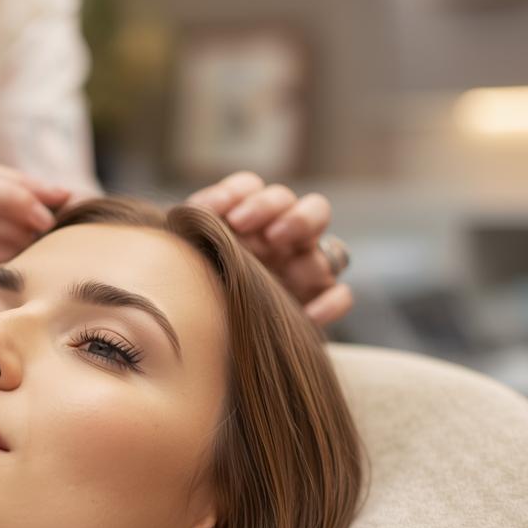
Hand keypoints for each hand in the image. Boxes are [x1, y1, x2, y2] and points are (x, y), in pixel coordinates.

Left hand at [187, 172, 351, 325]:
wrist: (202, 338)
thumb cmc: (194, 289)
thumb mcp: (188, 258)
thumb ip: (192, 235)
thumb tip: (192, 216)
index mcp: (251, 220)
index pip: (254, 189)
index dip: (238, 193)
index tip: (212, 211)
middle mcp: (285, 239)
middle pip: (310, 207)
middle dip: (284, 213)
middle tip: (254, 230)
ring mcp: (305, 269)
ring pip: (331, 249)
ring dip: (308, 259)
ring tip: (281, 262)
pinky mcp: (316, 302)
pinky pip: (339, 296)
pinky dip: (330, 303)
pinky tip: (306, 315)